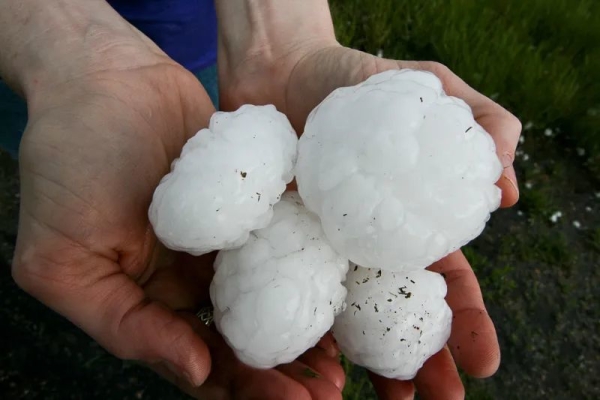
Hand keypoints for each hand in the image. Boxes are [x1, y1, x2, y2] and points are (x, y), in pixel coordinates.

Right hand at [9, 11, 343, 399]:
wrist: (106, 77)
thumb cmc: (70, 164)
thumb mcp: (63, 259)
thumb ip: (121, 324)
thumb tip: (193, 369)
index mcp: (151, 300)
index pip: (200, 360)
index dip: (242, 387)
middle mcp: (194, 277)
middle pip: (246, 338)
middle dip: (284, 369)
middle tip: (328, 391)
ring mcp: (228, 239)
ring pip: (274, 296)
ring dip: (306, 328)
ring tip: (341, 359)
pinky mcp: (255, 201)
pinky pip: (287, 238)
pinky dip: (312, 266)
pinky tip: (341, 288)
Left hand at [220, 43, 520, 398]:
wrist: (282, 67)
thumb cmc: (359, 75)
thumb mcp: (429, 86)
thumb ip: (482, 123)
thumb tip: (508, 190)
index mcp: (408, 221)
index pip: (447, 281)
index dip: (466, 321)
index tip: (483, 363)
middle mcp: (366, 246)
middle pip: (399, 314)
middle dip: (421, 361)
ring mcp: (321, 249)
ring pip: (347, 319)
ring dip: (366, 364)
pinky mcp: (275, 243)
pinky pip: (288, 294)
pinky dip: (302, 332)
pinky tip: (312, 364)